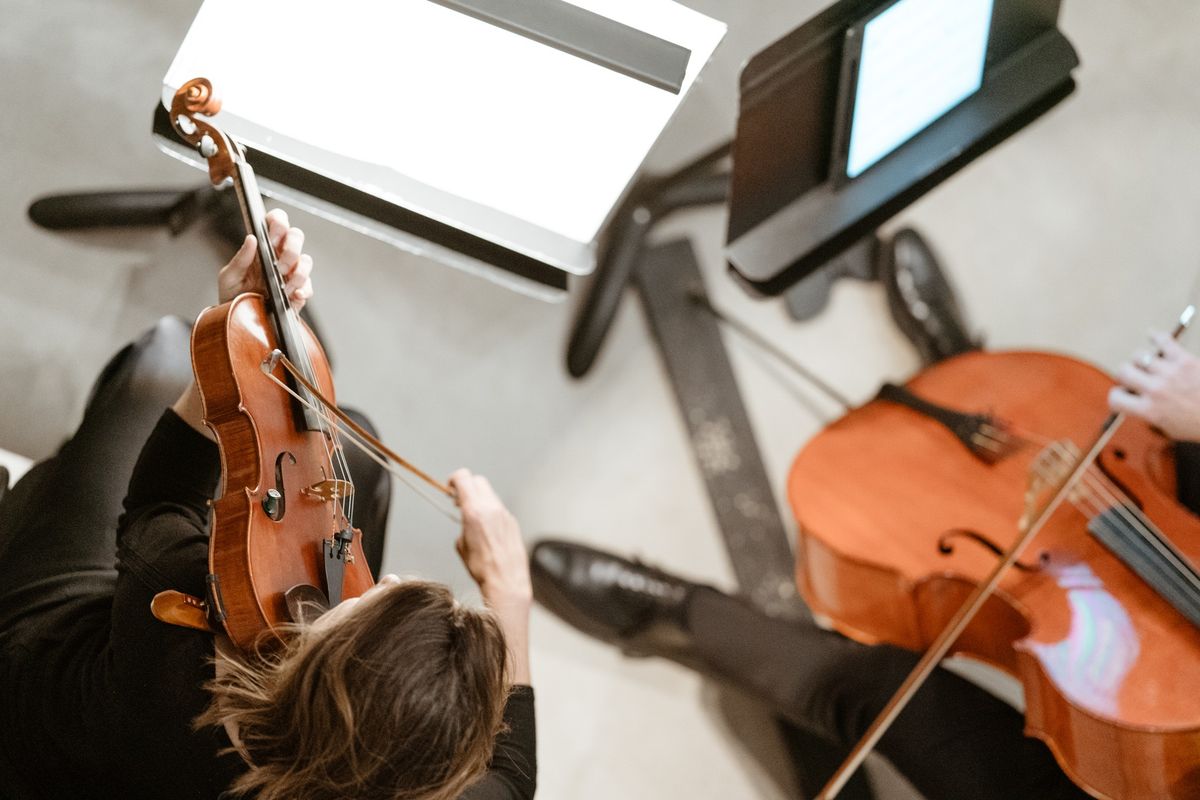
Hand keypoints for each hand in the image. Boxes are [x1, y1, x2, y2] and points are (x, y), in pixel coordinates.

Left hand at [217, 208, 312, 309]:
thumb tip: (251, 239)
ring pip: (306, 261)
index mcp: (263, 247)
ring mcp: (290, 274)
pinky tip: (292, 295)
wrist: (239, 323)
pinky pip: (308, 286)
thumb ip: (240, 258)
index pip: (276, 222)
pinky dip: (303, 290)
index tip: (272, 235)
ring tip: (283, 285)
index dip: (279, 222)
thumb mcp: (229, 276)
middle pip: (297, 236)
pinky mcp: (297, 292)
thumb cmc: (233, 296)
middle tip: (278, 265)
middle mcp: (279, 256)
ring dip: (297, 272)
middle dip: (291, 248)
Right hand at [450, 469, 532, 609]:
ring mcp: (504, 513)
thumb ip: (463, 525)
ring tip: (473, 516)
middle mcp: (491, 508)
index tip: (450, 487)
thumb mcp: (461, 544)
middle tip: (459, 500)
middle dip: (467, 486)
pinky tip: (487, 528)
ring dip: (479, 499)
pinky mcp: (513, 522)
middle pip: (478, 481)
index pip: (464, 478)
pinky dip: (490, 511)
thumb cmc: (481, 567)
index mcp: (474, 511)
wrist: (505, 580)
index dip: (454, 479)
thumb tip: (466, 521)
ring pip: (490, 494)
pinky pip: (499, 508)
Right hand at [1109, 331, 1199, 440]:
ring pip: (1140, 356)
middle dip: (1126, 374)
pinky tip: (1153, 336)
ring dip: (1142, 359)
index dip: (1117, 396)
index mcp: (1149, 411)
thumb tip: (1135, 402)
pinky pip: (1163, 341)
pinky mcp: (1184, 360)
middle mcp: (1155, 390)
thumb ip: (1149, 414)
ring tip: (1149, 363)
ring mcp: (1170, 374)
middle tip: (1135, 377)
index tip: (1123, 395)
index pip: (1115, 398)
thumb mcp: (1169, 428)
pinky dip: (1156, 337)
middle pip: (1123, 371)